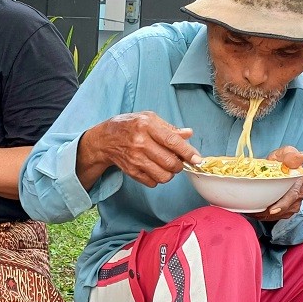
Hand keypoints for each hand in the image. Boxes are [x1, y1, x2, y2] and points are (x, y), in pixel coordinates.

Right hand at [82, 112, 200, 187]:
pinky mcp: (131, 171)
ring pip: (163, 176)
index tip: (197, 159)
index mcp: (146, 125)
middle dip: (179, 164)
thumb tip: (189, 134)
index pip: (172, 141)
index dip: (188, 152)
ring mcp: (135, 159)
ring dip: (170, 173)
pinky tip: (154, 168)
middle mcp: (140, 142)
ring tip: (166, 165)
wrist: (105, 139)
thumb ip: (170, 128)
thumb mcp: (149, 119)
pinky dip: (158, 178)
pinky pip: (153, 182)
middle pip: (170, 162)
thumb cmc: (130, 126)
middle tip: (177, 160)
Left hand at [260, 145, 302, 219]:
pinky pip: (278, 217)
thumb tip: (301, 157)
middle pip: (287, 208)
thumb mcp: (284, 153)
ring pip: (281, 214)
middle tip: (256, 214)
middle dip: (271, 213)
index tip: (271, 210)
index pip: (293, 195)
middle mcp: (300, 194)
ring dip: (267, 216)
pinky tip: (256, 214)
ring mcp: (295, 203)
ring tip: (253, 213)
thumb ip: (290, 155)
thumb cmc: (281, 160)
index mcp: (300, 180)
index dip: (283, 204)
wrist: (280, 166)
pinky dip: (266, 216)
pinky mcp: (288, 209)